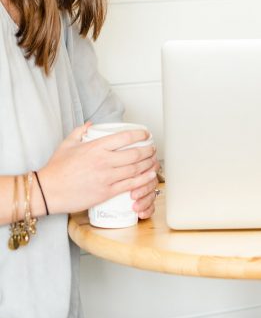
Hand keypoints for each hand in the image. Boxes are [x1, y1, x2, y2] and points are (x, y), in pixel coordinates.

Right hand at [38, 123, 158, 215]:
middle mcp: (104, 161)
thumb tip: (90, 124)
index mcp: (96, 147)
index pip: (125, 137)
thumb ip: (80, 131)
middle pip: (135, 153)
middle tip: (153, 148)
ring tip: (154, 160)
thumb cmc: (56, 169)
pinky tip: (150, 176)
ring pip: (136, 169)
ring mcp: (106, 177)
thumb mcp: (67, 144)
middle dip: (149, 150)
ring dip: (149, 164)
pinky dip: (143, 180)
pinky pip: (130, 185)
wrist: (47, 191)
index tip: (146, 133)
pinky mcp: (106, 192)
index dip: (140, 133)